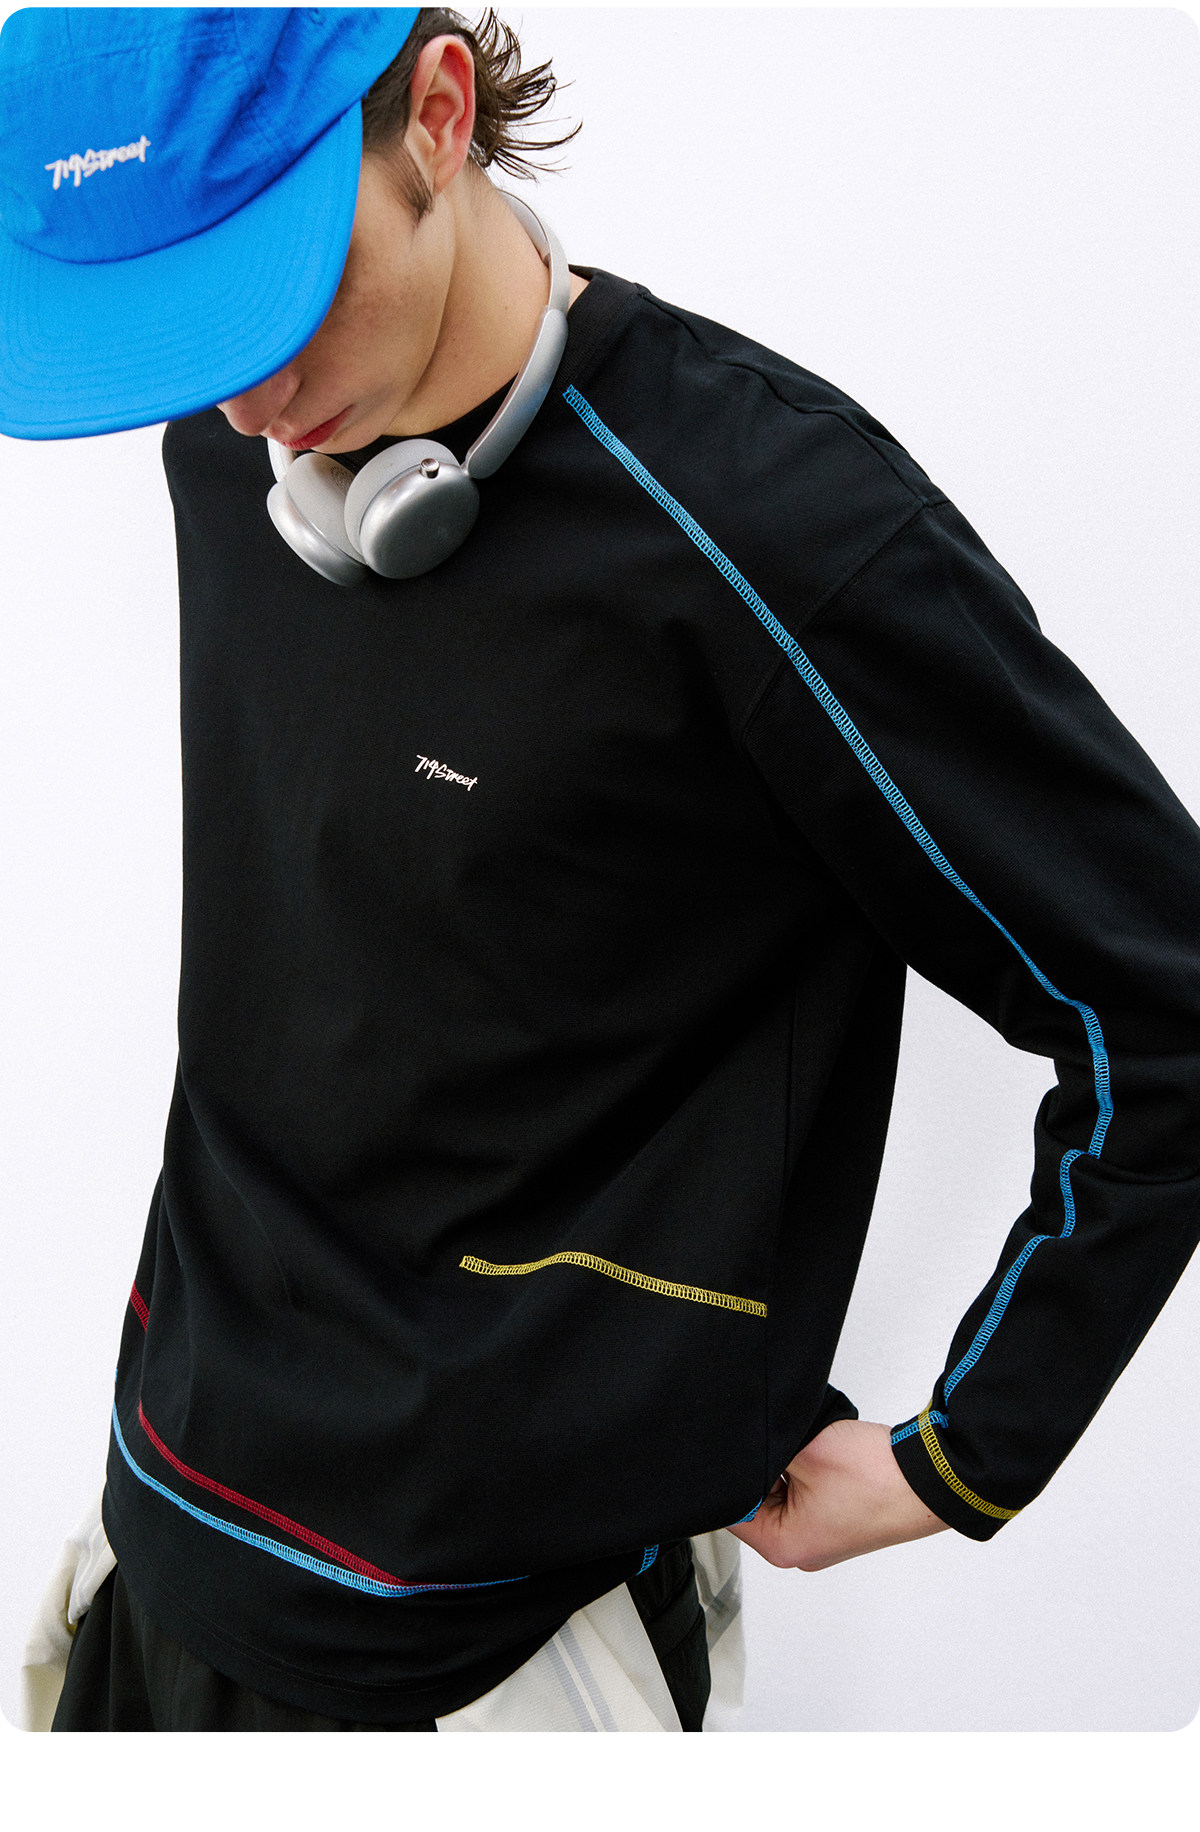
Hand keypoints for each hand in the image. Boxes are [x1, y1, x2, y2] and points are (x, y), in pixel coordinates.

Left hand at [726, 1418, 949, 1571]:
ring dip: (789, 1468)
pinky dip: (808, 1472)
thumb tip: (745, 1449)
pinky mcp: (838, 1520)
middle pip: (756, 1503)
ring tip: (808, 1452)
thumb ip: (764, 1452)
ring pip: (781, 1494)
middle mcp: (801, 1549)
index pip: (731, 1510)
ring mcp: (822, 1535)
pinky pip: (806, 1494)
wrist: (929, 1478)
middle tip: (783, 1446)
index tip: (740, 1449)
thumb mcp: (803, 1452)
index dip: (732, 1474)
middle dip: (764, 1469)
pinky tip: (822, 1456)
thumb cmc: (876, 1477)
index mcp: (784, 1546)